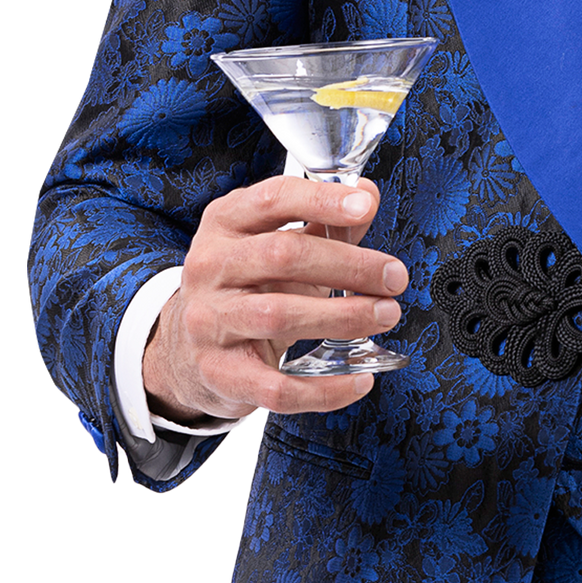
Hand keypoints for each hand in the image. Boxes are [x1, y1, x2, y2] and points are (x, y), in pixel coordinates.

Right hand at [142, 176, 405, 422]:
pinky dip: (325, 389)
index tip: (366, 206)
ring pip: (280, 315)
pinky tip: (359, 380)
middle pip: (283, 256)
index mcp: (225, 224)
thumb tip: (368, 193)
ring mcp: (209, 321)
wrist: (187, 349)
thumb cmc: (245, 287)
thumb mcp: (274, 244)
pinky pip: (276, 386)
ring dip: (343, 316)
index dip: (322, 200)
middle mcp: (210, 267)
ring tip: (385, 315)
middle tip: (394, 277)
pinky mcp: (220, 373)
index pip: (273, 199)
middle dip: (349, 265)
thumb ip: (322, 221)